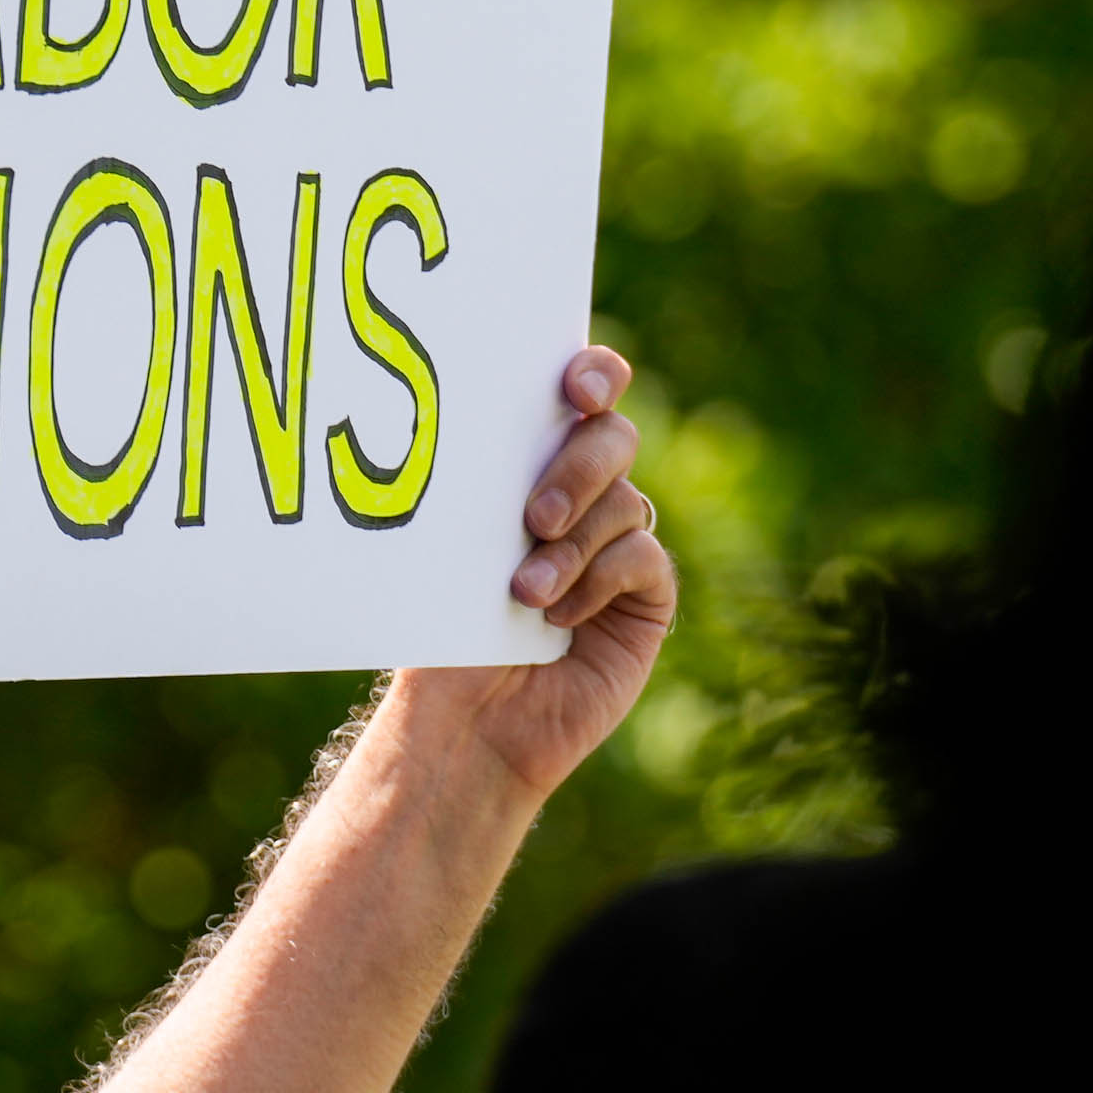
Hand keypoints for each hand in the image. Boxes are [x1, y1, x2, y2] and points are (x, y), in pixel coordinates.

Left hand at [390, 346, 672, 801]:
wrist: (464, 720)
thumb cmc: (445, 625)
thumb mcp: (454, 544)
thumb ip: (484, 484)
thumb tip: (478, 418)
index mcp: (536, 459)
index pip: (584, 389)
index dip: (594, 373)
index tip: (574, 387)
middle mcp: (588, 492)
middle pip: (613, 438)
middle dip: (579, 467)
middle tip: (533, 515)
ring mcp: (621, 542)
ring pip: (624, 503)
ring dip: (572, 544)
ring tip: (522, 593)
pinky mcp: (647, 597)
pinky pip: (642, 560)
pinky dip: (597, 580)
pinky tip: (555, 617)